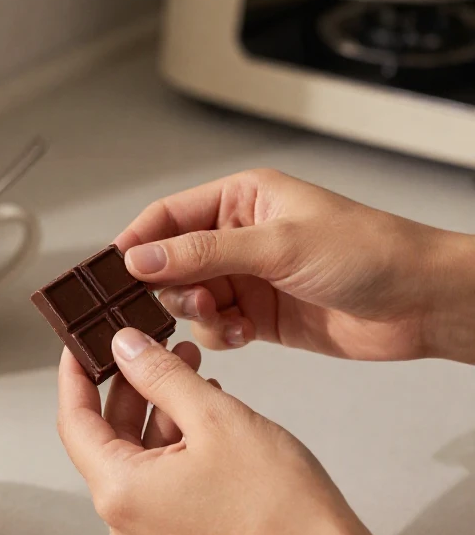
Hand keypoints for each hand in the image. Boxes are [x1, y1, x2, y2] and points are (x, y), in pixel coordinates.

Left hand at [57, 329, 372, 534]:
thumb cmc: (280, 509)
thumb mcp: (216, 418)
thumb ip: (163, 376)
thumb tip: (125, 348)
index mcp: (120, 492)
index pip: (75, 420)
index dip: (76, 374)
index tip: (83, 342)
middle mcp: (127, 524)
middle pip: (109, 440)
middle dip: (134, 387)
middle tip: (157, 346)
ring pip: (142, 461)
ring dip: (163, 414)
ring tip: (195, 373)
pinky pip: (166, 486)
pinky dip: (179, 448)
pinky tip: (210, 418)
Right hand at [116, 169, 474, 362]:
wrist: (419, 303)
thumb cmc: (370, 252)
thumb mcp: (277, 245)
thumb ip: (203, 253)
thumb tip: (142, 256)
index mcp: (242, 198)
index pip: (168, 215)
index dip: (137, 242)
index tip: (114, 273)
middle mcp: (240, 236)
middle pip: (172, 261)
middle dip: (170, 287)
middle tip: (183, 303)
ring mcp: (250, 277)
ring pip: (190, 299)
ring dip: (196, 314)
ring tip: (223, 318)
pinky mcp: (260, 316)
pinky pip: (215, 326)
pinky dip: (218, 335)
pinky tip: (241, 335)